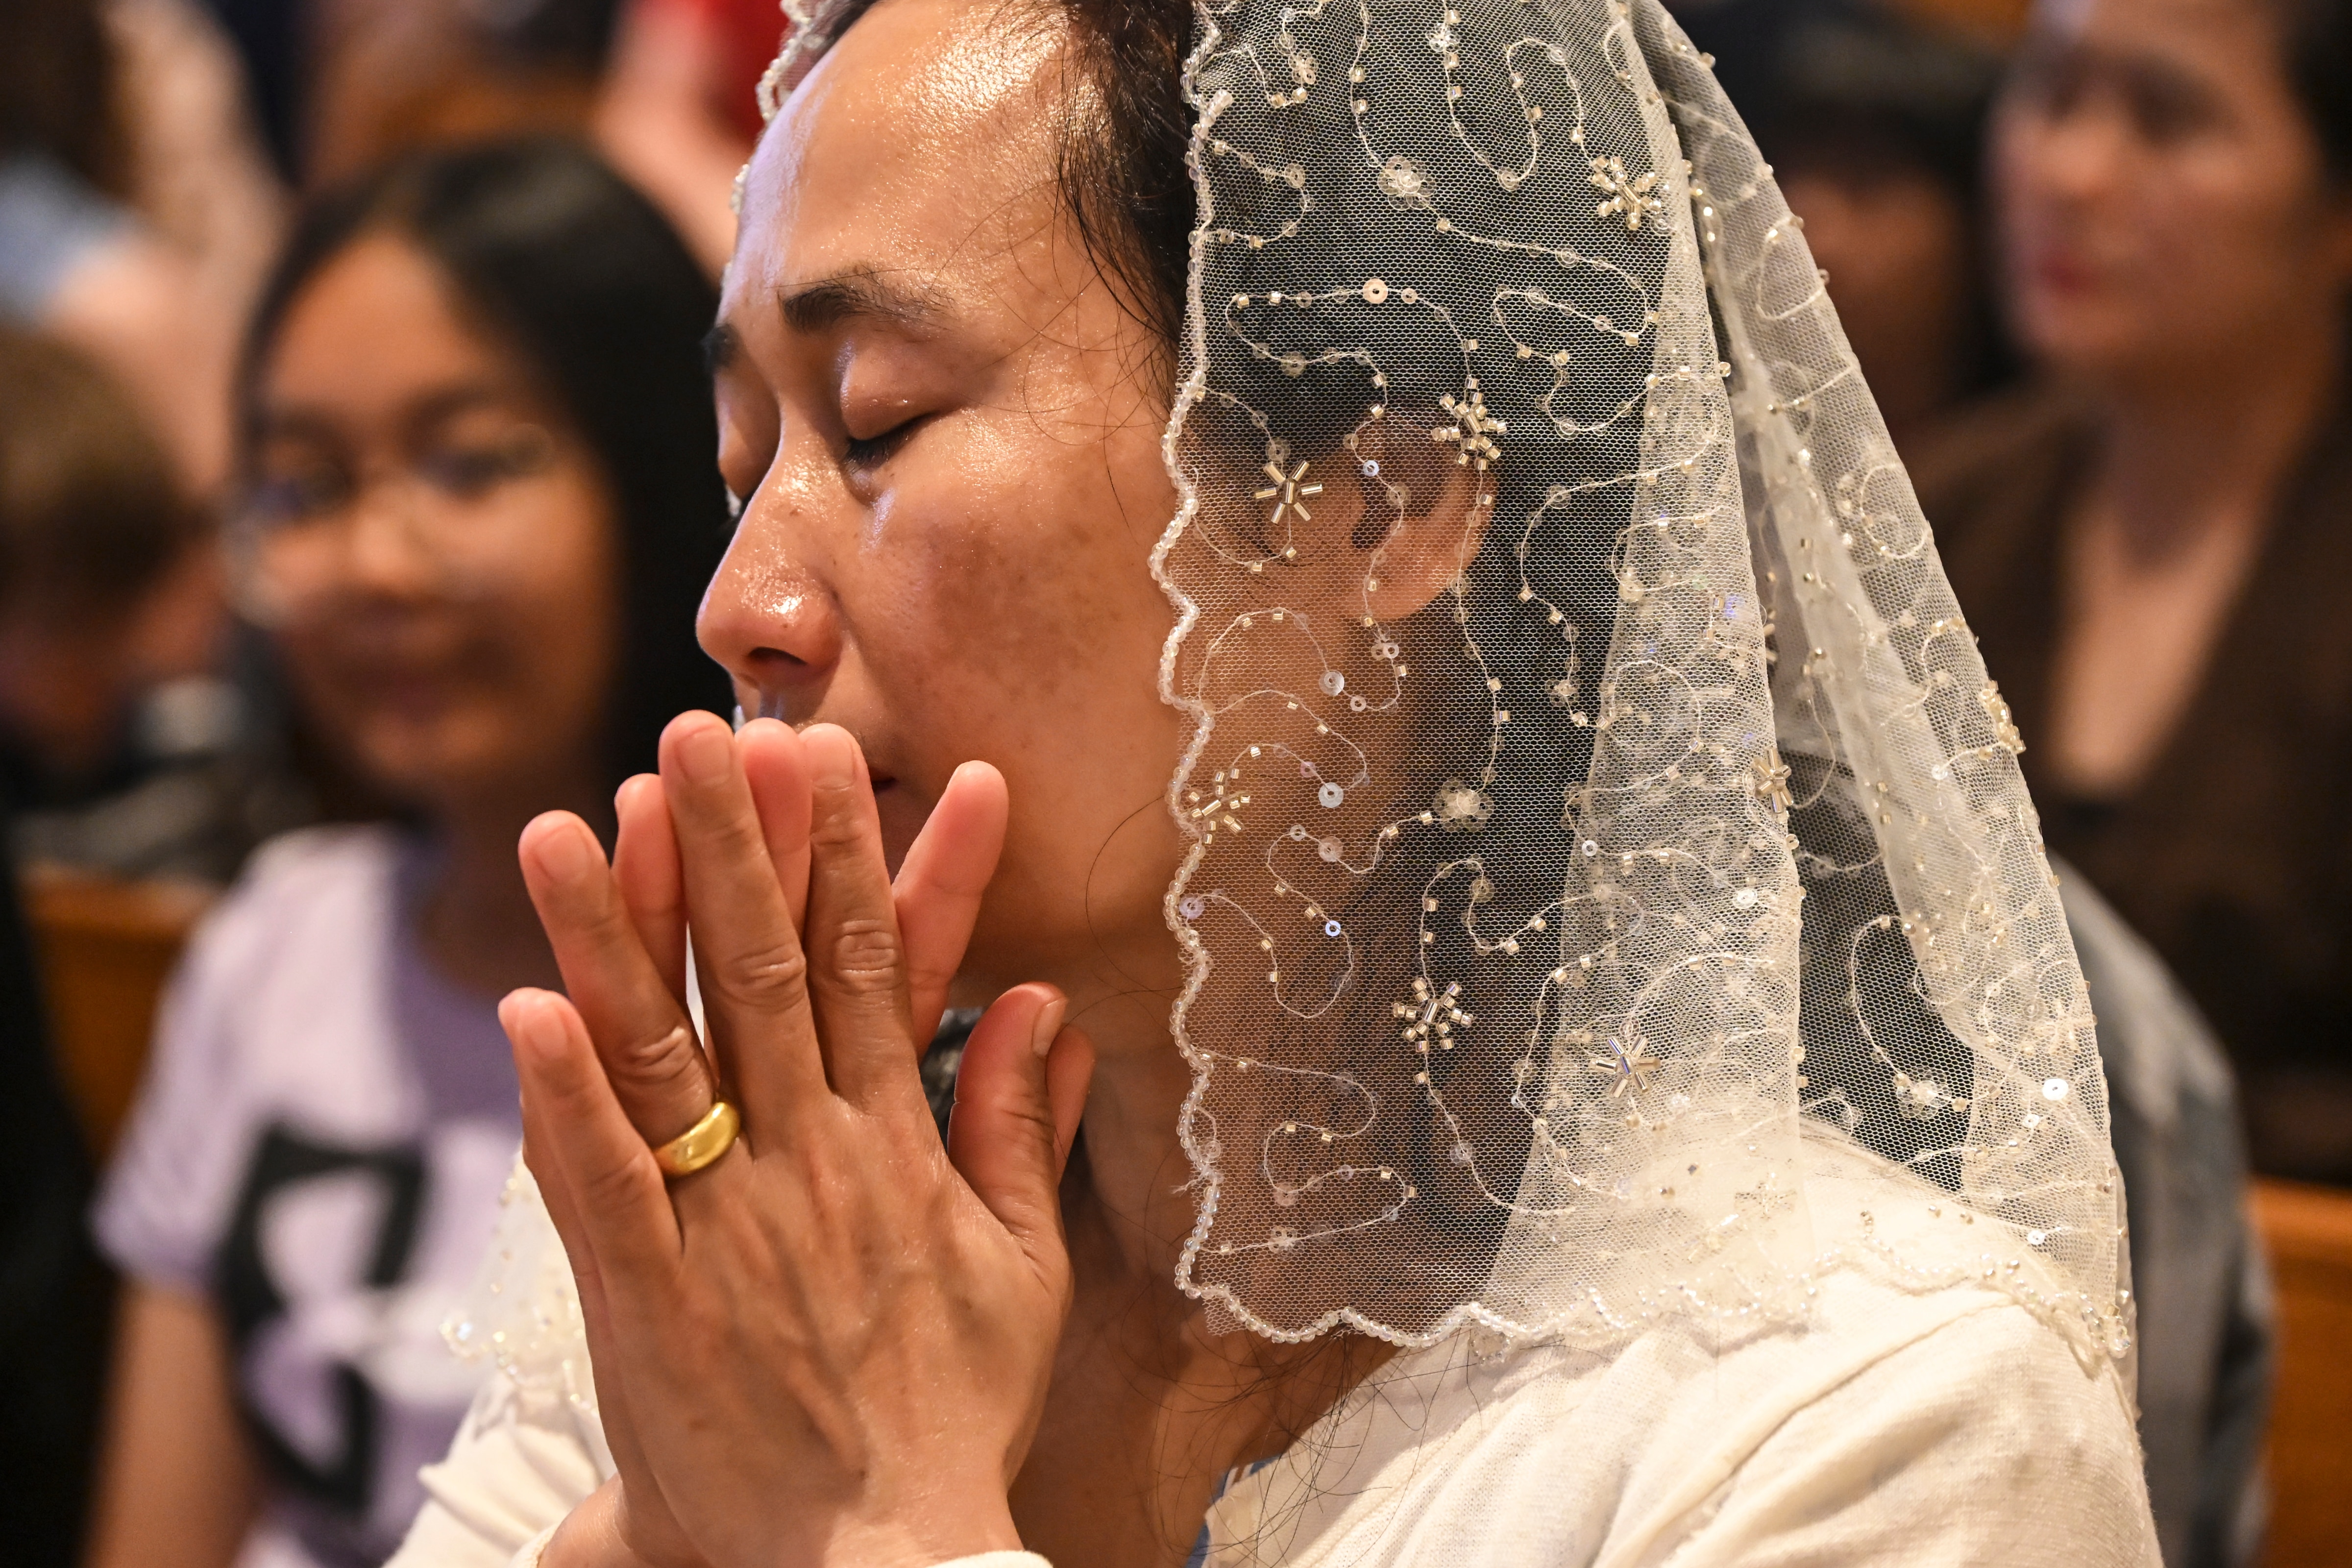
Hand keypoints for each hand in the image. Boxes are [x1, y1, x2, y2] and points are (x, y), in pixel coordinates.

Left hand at [507, 714, 1092, 1567]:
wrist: (886, 1563)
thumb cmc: (951, 1415)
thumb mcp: (1021, 1269)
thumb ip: (1017, 1130)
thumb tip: (1041, 1009)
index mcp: (893, 1150)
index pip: (865, 967)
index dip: (844, 853)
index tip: (822, 754)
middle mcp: (809, 1165)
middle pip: (761, 976)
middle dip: (732, 843)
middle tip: (698, 729)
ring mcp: (725, 1229)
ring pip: (664, 1054)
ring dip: (619, 931)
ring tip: (566, 823)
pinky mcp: (648, 1305)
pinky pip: (599, 1187)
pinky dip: (561, 1097)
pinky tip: (527, 1006)